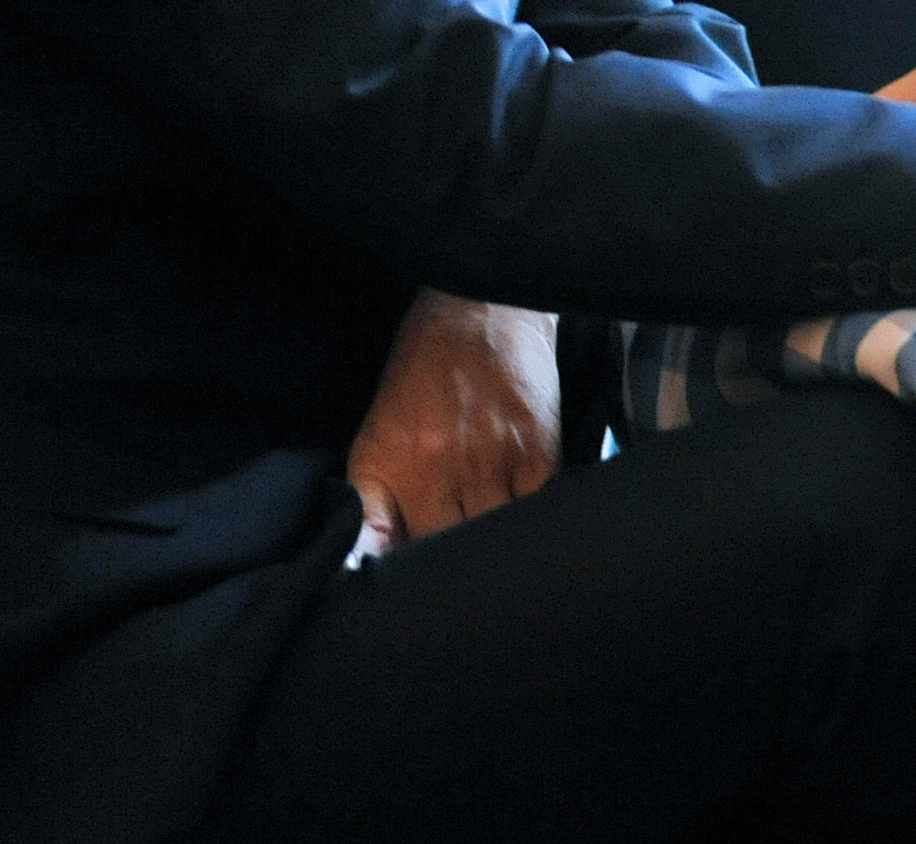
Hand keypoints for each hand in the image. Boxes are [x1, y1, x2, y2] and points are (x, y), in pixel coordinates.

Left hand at [344, 292, 561, 563]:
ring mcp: (490, 464)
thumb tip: (380, 568)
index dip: (389, 586)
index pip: (379, 554)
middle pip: (446, 554)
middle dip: (451, 565)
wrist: (481, 311)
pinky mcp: (538, 452)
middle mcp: (434, 474)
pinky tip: (529, 515)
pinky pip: (537, 513)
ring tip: (498, 538)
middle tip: (460, 570)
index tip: (396, 604)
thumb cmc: (423, 374)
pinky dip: (533, 522)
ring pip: (494, 538)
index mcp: (386, 472)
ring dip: (496, 547)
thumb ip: (377, 505)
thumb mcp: (377, 437)